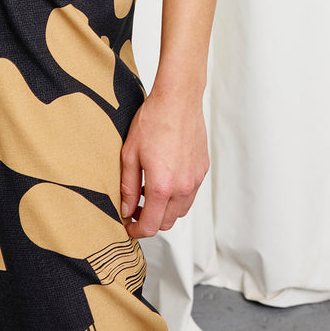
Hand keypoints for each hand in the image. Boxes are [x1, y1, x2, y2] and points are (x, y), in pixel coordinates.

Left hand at [120, 89, 209, 238]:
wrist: (178, 99)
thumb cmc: (153, 121)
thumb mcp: (130, 154)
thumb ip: (128, 186)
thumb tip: (127, 209)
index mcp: (162, 186)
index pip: (151, 226)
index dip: (136, 231)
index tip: (128, 226)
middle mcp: (183, 187)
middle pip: (167, 222)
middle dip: (150, 221)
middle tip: (135, 208)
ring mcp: (195, 179)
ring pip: (180, 211)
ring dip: (164, 209)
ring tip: (149, 191)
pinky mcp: (202, 170)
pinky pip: (190, 194)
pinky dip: (177, 195)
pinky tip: (165, 177)